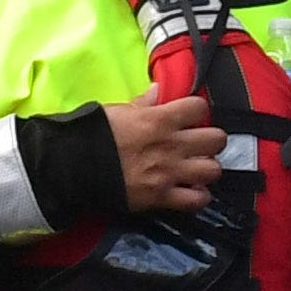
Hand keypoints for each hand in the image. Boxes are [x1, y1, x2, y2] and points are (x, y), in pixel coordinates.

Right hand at [102, 92, 222, 214]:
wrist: (74, 167)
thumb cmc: (93, 134)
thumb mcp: (115, 111)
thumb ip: (141, 102)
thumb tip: (157, 90)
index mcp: (159, 119)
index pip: (199, 107)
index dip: (196, 110)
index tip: (189, 116)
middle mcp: (171, 145)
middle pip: (216, 139)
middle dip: (210, 140)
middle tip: (199, 144)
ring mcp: (169, 173)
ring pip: (213, 170)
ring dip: (207, 169)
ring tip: (196, 169)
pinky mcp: (162, 197)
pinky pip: (196, 201)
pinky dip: (198, 197)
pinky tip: (191, 192)